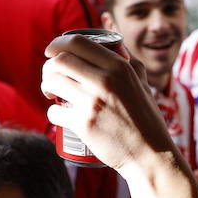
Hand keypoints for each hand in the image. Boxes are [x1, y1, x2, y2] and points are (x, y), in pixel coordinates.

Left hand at [41, 34, 176, 171]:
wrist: (150, 155)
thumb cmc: (146, 121)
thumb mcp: (143, 84)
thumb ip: (130, 64)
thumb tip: (117, 46)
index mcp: (119, 67)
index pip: (77, 42)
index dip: (57, 44)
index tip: (52, 52)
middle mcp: (106, 80)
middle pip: (60, 60)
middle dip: (49, 67)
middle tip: (51, 77)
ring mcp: (94, 102)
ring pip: (53, 82)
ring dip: (46, 86)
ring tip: (51, 93)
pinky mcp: (84, 124)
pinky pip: (54, 112)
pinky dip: (52, 113)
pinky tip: (59, 116)